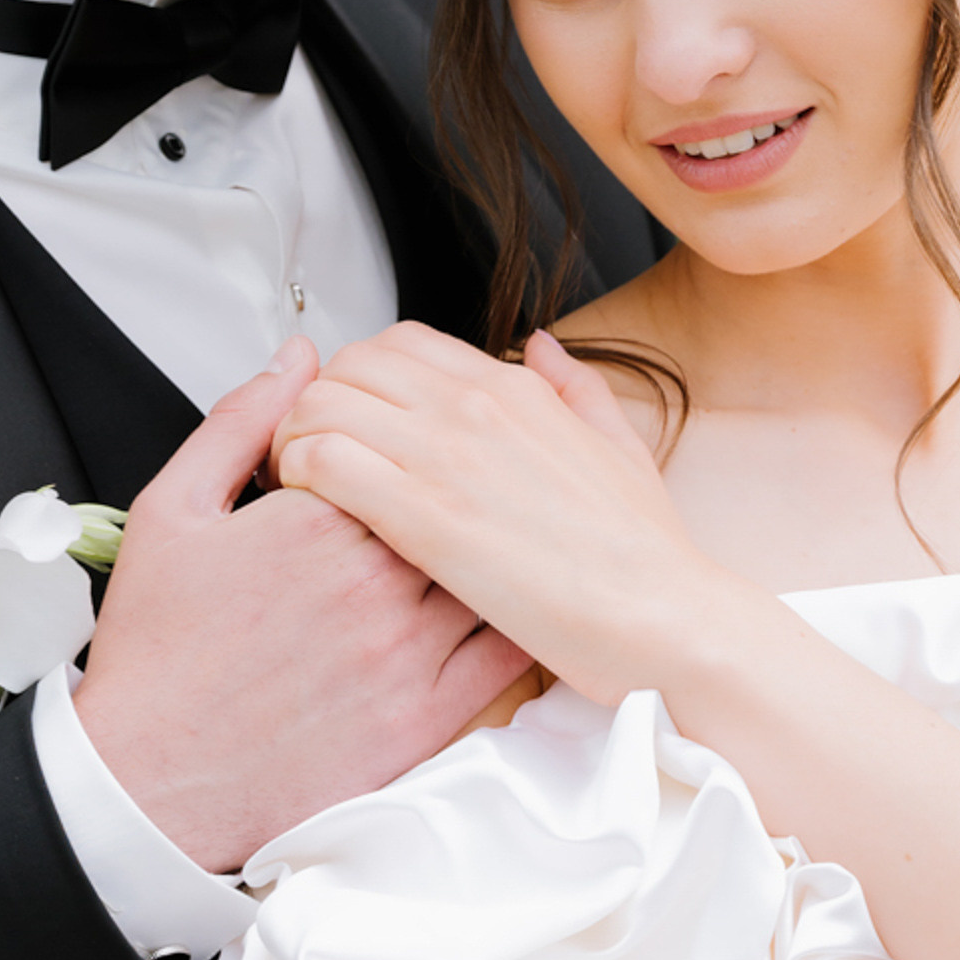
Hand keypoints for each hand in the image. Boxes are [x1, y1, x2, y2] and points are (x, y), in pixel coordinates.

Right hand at [75, 341, 531, 871]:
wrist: (151, 778)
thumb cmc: (159, 652)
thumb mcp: (172, 511)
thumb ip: (239, 423)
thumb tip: (299, 359)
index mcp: (317, 521)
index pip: (396, 451)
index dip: (399, 450)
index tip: (388, 462)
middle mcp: (374, 581)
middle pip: (452, 505)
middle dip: (454, 495)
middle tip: (448, 498)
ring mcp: (407, 650)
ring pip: (489, 571)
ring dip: (497, 551)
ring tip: (492, 543)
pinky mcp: (426, 715)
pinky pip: (505, 654)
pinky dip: (520, 620)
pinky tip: (515, 606)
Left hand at [273, 325, 734, 707]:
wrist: (664, 616)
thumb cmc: (644, 553)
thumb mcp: (620, 446)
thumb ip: (576, 387)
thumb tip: (541, 344)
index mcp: (513, 388)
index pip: (398, 343)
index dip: (360, 383)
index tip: (357, 429)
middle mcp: (473, 405)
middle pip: (346, 365)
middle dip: (316, 407)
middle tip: (315, 463)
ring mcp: (446, 456)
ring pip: (320, 403)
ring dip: (296, 443)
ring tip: (304, 494)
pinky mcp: (424, 518)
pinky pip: (323, 462)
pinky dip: (300, 482)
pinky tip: (315, 522)